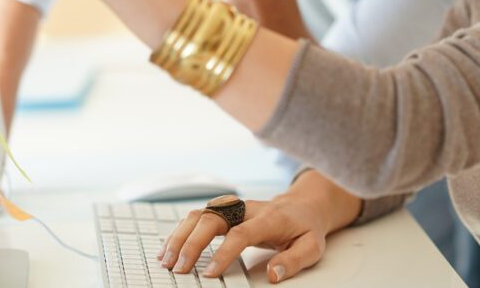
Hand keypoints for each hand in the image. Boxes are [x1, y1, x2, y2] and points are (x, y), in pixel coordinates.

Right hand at [159, 171, 361, 283]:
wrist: (304, 204)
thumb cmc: (306, 227)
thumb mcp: (312, 246)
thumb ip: (294, 261)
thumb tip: (274, 275)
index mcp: (269, 218)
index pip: (241, 233)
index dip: (224, 252)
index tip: (210, 273)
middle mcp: (247, 208)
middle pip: (212, 218)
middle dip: (192, 243)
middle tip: (180, 269)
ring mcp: (233, 206)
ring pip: (200, 213)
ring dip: (180, 235)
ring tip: (167, 260)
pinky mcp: (224, 209)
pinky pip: (197, 216)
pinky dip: (181, 232)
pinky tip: (170, 248)